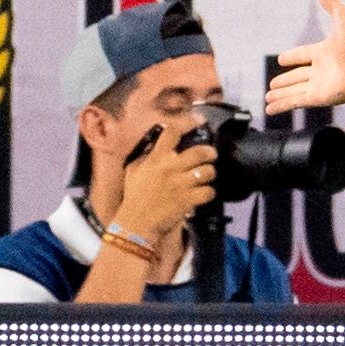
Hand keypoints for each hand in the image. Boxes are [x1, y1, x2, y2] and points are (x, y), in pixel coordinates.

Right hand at [110, 114, 217, 242]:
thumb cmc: (134, 197)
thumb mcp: (133, 170)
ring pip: (208, 171)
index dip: (187, 124)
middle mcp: (170, 168)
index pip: (173, 132)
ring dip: (209, 173)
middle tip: (211, 155)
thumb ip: (146, 156)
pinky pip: (208, 191)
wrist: (136, 225)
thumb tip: (155, 145)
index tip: (197, 121)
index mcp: (157, 158)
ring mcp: (181, 184)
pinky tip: (204, 193)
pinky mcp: (188, 200)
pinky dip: (209, 192)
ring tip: (206, 176)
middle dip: (210, 152)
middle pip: (200, 151)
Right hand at [264, 0, 344, 114]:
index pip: (304, 55)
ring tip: (268, 98)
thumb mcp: (341, 13)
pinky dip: (282, 106)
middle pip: (299, 77)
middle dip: (286, 81)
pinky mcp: (318, 98)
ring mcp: (320, 85)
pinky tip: (270, 109)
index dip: (293, 57)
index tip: (281, 59)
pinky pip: (295, 102)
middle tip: (272, 85)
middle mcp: (322, 70)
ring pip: (295, 91)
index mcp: (325, 52)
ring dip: (281, 95)